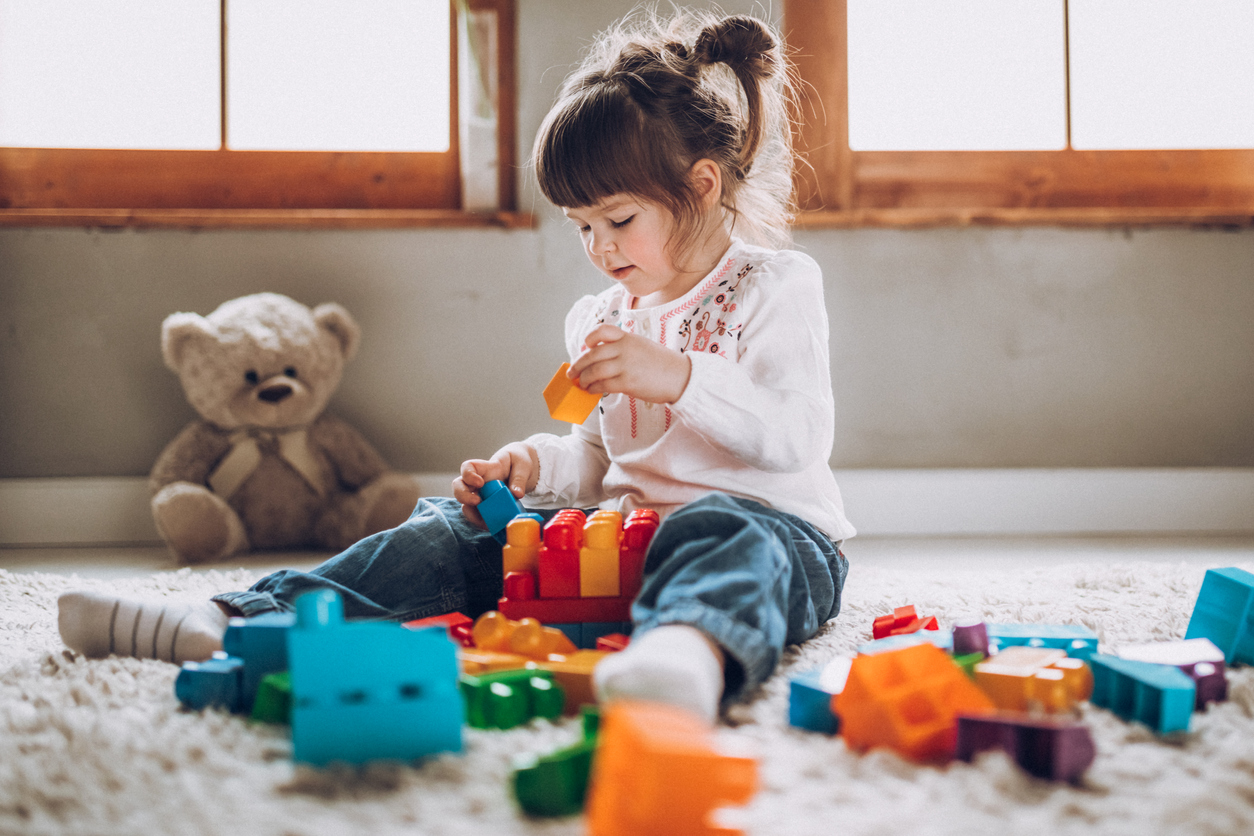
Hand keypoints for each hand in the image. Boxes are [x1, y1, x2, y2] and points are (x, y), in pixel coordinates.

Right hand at [453, 442, 538, 528]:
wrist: (522, 469)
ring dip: (472, 514)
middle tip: (477, 502)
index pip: (468, 467)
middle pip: (459, 487)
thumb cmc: (518, 462)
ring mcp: (480, 494)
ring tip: (486, 521)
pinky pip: (478, 515)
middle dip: (463, 496)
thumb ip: (519, 478)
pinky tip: (491, 526)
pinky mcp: (486, 506)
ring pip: (465, 504)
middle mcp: (478, 482)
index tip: (480, 483)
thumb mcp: (522, 465)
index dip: (468, 475)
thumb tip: (517, 494)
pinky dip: (482, 522)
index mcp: (486, 468)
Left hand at [570, 324, 691, 403]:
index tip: (585, 347)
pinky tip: (591, 391)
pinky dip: (593, 388)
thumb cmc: (662, 364)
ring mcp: (626, 365)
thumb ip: (624, 349)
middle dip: (578, 364)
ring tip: (581, 384)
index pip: (602, 331)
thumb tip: (602, 360)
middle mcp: (625, 349)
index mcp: (628, 338)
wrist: (681, 377)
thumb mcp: (642, 347)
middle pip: (592, 354)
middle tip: (571, 373)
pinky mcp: (628, 382)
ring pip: (595, 370)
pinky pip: (603, 385)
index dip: (590, 338)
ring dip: (584, 379)